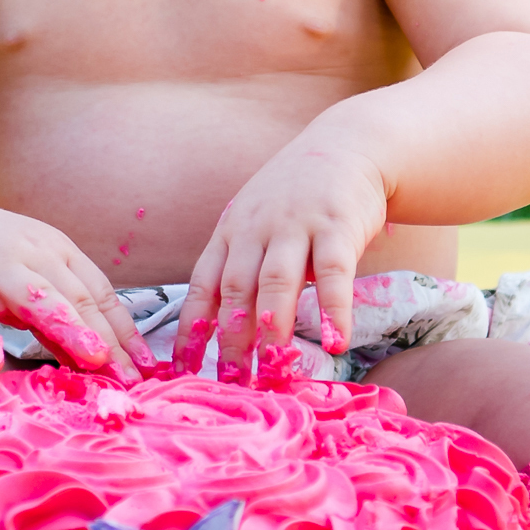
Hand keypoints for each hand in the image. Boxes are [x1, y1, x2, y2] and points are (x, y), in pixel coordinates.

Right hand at [0, 196, 154, 381]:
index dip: (125, 332)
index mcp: (59, 252)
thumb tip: (100, 364)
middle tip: (130, 375)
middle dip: (107, 337)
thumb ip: (61, 320)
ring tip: (92, 360)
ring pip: (36, 296)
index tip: (149, 367)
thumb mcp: (33, 280)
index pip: (100, 294)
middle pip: (76, 297)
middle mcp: (32, 254)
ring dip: (67, 327)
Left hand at [172, 146, 386, 386]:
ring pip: (277, 282)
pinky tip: (337, 342)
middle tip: (232, 383)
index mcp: (230, 233)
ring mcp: (296, 225)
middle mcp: (256, 228)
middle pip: (236, 290)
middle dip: (230, 339)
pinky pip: (334, 273)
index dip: (191, 329)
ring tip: (275, 370)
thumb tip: (223, 331)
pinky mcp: (337, 225)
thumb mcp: (255, 222)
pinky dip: (334, 309)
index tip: (182, 369)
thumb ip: (242, 267)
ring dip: (275, 328)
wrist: (347, 145)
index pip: (202, 286)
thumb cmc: (295, 197)